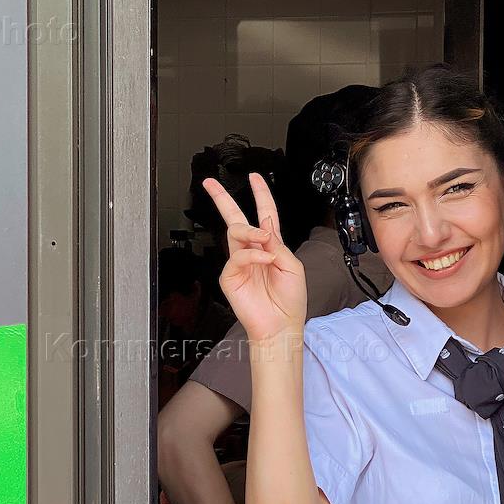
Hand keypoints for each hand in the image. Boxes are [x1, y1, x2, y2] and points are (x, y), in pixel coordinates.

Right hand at [203, 174, 305, 342]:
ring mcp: (239, 263)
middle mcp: (252, 252)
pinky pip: (238, 256)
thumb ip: (278, 243)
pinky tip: (264, 261)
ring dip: (250, 230)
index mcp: (269, 247)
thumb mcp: (292, 266)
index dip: (260, 195)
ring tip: (263, 239)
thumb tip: (265, 223)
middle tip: (210, 184)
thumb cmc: (290, 301)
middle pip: (235, 219)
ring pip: (235, 232)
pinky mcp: (230, 276)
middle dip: (222, 199)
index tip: (254, 178)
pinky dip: (253, 255)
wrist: (281, 325)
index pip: (264, 214)